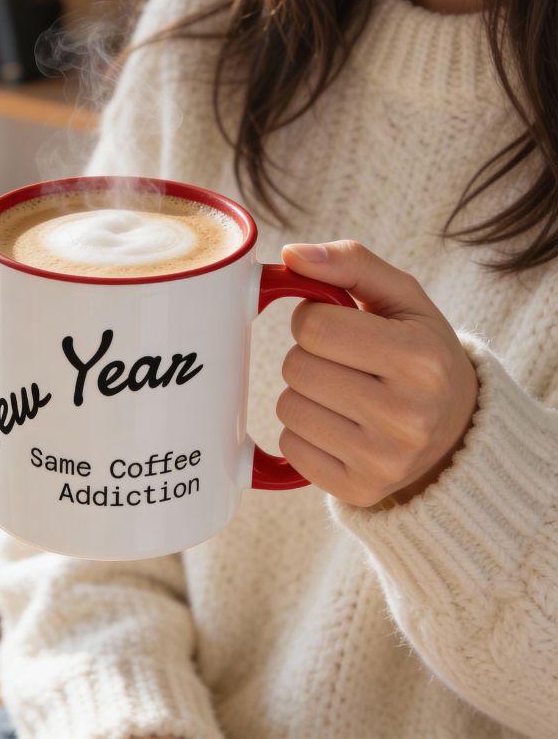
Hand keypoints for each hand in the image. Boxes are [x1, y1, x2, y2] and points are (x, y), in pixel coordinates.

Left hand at [274, 240, 479, 508]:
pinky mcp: (358, 489)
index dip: (312, 319)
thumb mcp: (401, 297)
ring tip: (344, 393)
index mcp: (418, 359)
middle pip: (297, 368)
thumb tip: (291, 256)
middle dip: (308, 356)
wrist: (456, 429)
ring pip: (288, 408)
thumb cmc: (418, 350)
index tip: (338, 327)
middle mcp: (406, 416)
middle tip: (344, 362)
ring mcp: (383, 460)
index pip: (313, 326)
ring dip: (304, 394)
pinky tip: (340, 426)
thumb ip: (349, 263)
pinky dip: (304, 433)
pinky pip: (290, 447)